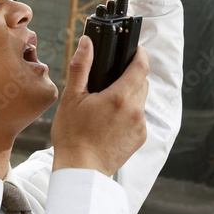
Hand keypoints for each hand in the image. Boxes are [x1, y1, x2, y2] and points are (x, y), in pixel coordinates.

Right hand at [51, 36, 148, 176]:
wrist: (81, 170)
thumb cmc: (73, 135)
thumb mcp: (71, 97)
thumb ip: (82, 66)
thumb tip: (87, 43)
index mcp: (121, 97)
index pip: (141, 66)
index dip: (140, 54)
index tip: (134, 49)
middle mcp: (136, 111)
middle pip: (142, 82)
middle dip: (131, 74)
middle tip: (112, 76)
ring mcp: (140, 126)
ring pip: (141, 99)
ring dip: (130, 94)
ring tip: (108, 100)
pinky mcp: (140, 138)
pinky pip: (139, 117)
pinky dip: (129, 112)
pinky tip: (110, 119)